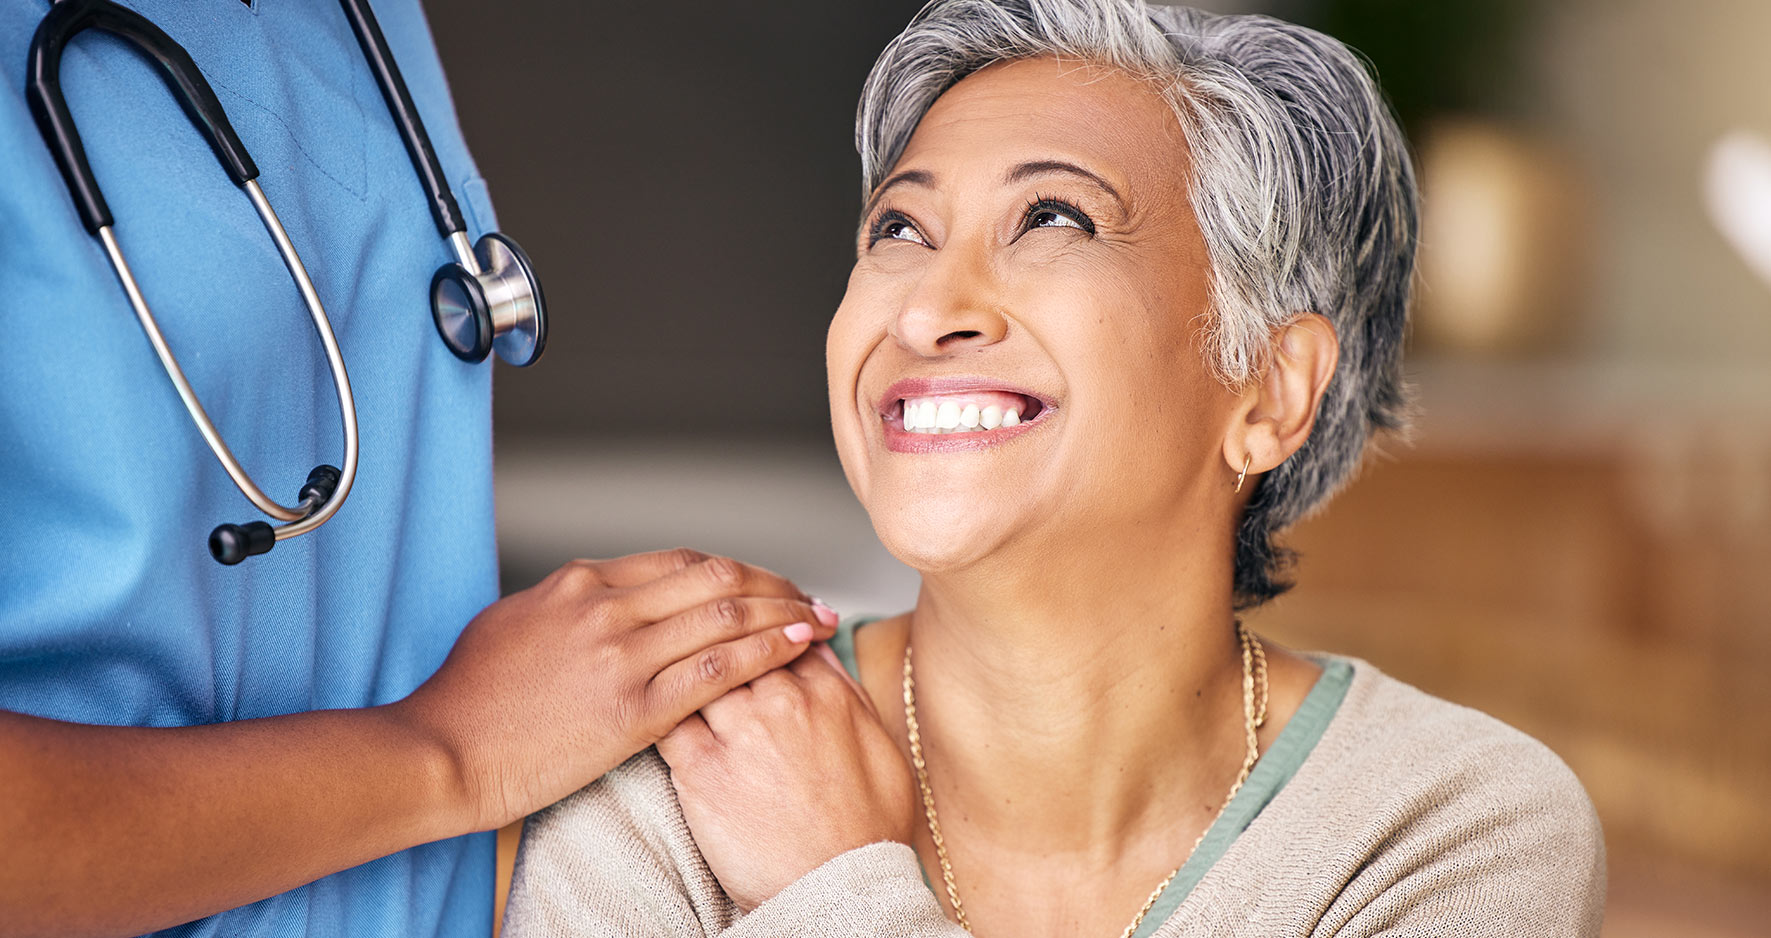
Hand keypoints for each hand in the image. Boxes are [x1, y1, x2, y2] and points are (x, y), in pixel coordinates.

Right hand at [390, 549, 837, 830]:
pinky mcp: (634, 708)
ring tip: (817, 615)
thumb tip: (600, 601)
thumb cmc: (466, 700)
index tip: (759, 581)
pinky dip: (768, 650)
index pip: (678, 561)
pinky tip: (797, 645)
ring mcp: (623, 655)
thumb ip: (567, 607)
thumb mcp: (513, 624)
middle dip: (770, 582)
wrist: (442, 752)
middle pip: (714, 576)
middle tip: (803, 593)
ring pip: (726, 613)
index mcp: (578, 583)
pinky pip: (720, 668)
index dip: (731, 569)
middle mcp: (606, 607)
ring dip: (782, 611)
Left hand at [657, 644, 915, 911]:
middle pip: (735, 639)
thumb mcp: (879, 747)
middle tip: (701, 645)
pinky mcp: (701, 770)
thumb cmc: (863, 829)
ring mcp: (740, 733)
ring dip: (684, 667)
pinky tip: (653, 709)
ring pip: (697, 668)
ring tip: (671, 675)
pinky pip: (667, 717)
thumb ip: (846, 690)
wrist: (839, 891)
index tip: (746, 631)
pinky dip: (658, 707)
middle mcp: (783, 703)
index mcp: (827, 693)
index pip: (779, 628)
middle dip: (718, 637)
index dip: (758, 626)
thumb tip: (819, 647)